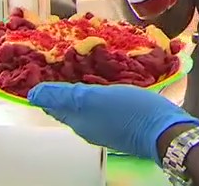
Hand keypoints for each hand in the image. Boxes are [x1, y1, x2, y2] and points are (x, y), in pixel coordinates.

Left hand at [28, 82, 198, 161]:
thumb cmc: (131, 111)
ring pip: (83, 109)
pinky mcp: (119, 125)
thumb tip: (33, 95)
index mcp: (79, 121)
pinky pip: (98, 109)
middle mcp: (88, 128)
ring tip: (77, 72)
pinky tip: (101, 86)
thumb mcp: (96, 98)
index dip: (45, 91)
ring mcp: (104, 128)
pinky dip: (93, 97)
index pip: (53, 106)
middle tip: (57, 67)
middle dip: (60, 91)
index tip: (39, 72)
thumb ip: (66, 96)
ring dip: (77, 93)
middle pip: (67, 109)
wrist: (164, 130)